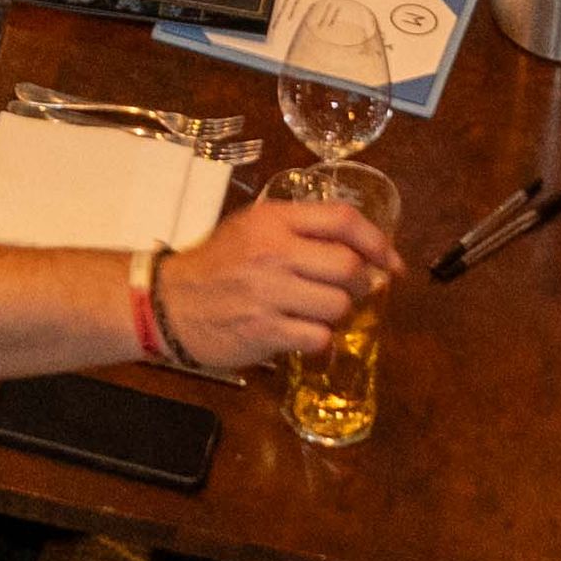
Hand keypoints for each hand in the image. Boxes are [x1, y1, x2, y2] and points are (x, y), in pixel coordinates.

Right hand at [158, 186, 400, 373]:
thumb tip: (362, 252)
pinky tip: (303, 335)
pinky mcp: (265, 330)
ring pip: (338, 305)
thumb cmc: (217, 265)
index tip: (392, 262)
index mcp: (274, 220)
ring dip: (337, 313)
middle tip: (348, 291)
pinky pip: (318, 337)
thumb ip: (301, 231)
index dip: (378, 242)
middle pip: (349, 267)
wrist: (168, 303)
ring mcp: (269, 293)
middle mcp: (274, 252)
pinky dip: (319, 340)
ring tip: (316, 312)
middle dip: (360, 284)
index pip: (343, 220)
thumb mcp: (253, 228)